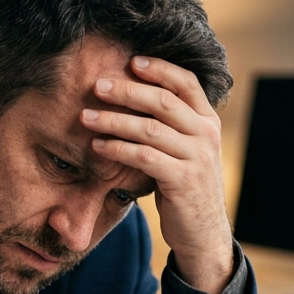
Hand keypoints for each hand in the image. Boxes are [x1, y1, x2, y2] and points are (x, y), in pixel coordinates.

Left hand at [80, 56, 233, 293]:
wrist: (203, 233)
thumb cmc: (185, 189)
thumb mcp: (185, 152)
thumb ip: (170, 127)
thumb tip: (133, 98)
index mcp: (208, 121)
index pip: (186, 83)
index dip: (159, 68)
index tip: (131, 60)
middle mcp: (206, 134)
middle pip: (164, 100)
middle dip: (127, 90)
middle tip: (97, 86)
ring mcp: (197, 157)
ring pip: (151, 128)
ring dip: (114, 120)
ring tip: (86, 116)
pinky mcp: (183, 180)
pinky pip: (145, 156)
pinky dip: (118, 148)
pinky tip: (97, 146)